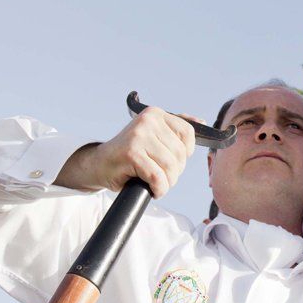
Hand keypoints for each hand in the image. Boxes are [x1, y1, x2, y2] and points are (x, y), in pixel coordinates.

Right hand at [55, 107, 197, 197]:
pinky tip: (151, 189)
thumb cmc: (130, 153)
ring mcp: (139, 136)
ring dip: (166, 183)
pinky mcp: (132, 154)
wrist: (99, 164)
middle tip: (159, 175)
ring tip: (154, 182)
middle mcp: (147, 121)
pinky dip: (159, 188)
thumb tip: (203, 121)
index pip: (188, 133)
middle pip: (180, 154)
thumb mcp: (154, 135)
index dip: (185, 153)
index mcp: (155, 114)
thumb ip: (176, 128)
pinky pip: (158, 177)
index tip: (172, 160)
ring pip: (171, 167)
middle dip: (174, 172)